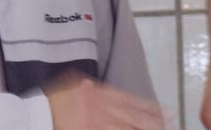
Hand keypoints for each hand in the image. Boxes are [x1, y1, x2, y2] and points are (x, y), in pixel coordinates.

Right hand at [45, 71, 167, 129]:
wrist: (38, 112)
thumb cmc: (51, 101)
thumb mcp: (66, 86)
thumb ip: (80, 86)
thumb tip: (89, 85)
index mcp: (95, 92)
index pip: (128, 100)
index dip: (149, 107)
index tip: (167, 112)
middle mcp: (100, 106)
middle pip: (133, 116)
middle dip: (154, 121)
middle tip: (172, 123)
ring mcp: (97, 121)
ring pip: (126, 128)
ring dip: (143, 128)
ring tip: (160, 129)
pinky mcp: (91, 129)